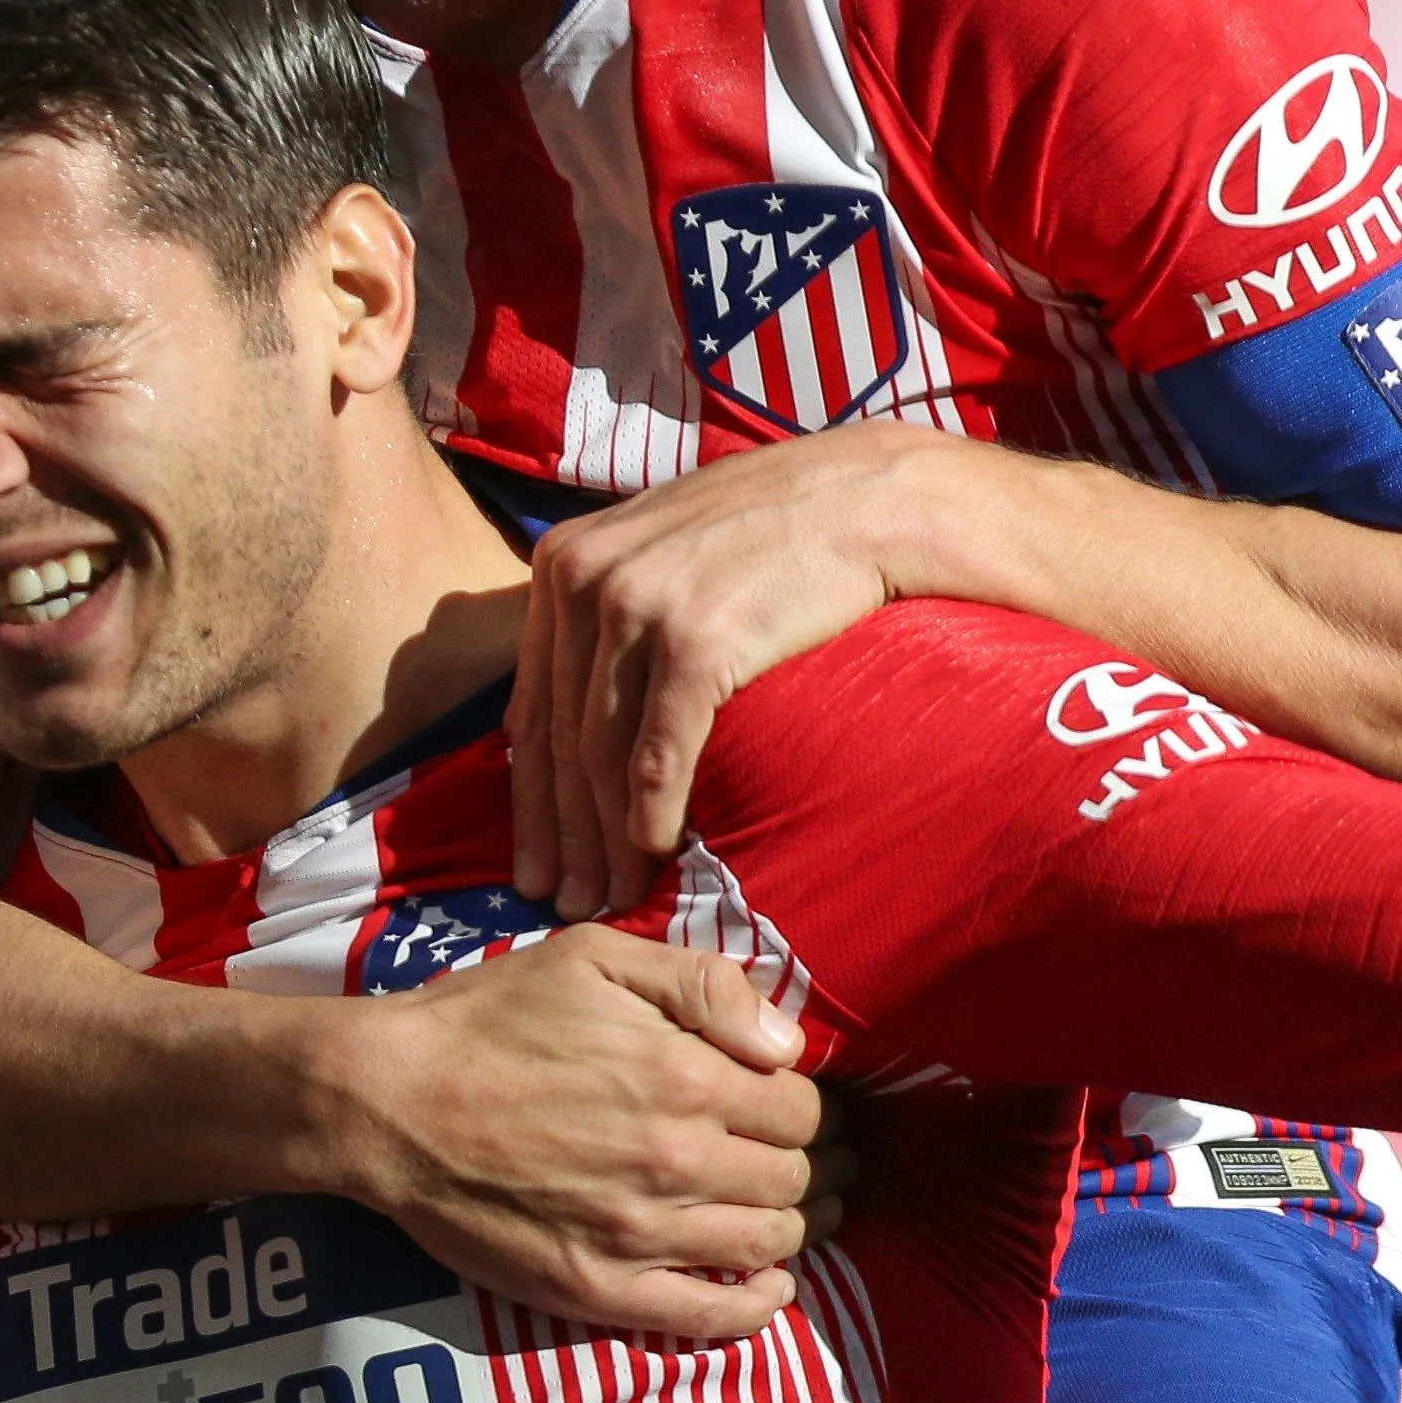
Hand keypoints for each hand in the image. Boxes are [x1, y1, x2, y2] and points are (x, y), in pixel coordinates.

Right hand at [322, 925, 850, 1341]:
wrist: (386, 1101)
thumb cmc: (486, 1019)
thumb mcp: (594, 958)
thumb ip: (705, 986)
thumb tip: (790, 1044)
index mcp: (686, 1076)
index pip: (801, 1107)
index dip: (803, 1104)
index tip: (782, 1105)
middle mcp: (677, 1161)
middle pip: (792, 1177)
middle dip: (802, 1164)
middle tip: (787, 1158)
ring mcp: (639, 1235)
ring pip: (768, 1245)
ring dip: (787, 1228)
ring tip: (778, 1211)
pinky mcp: (599, 1291)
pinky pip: (712, 1318)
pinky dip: (756, 1306)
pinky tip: (766, 1286)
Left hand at [512, 424, 957, 918]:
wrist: (871, 497)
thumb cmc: (780, 530)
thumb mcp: (666, 548)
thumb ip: (614, 606)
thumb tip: (585, 700)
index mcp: (563, 561)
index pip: (531, 704)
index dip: (530, 797)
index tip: (533, 863)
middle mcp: (582, 579)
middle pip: (559, 738)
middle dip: (562, 834)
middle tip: (566, 904)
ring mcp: (635, 606)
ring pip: (601, 754)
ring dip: (607, 840)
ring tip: (616, 897)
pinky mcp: (693, 640)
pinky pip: (657, 752)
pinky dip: (650, 815)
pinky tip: (656, 854)